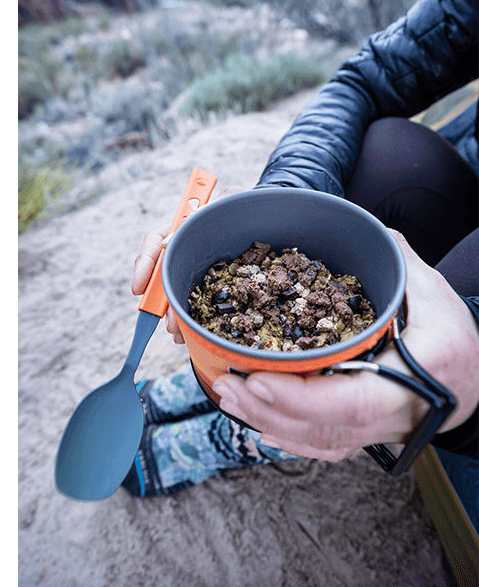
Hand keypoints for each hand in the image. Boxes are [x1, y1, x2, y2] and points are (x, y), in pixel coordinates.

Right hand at [132, 186, 243, 344]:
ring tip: (177, 332)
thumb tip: (173, 237)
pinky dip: (187, 318)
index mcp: (180, 227)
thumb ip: (207, 208)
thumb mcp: (228, 197)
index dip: (143, 267)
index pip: (153, 245)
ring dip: (171, 315)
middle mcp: (181, 249)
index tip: (137, 289)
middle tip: (166, 322)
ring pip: (173, 292)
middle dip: (159, 303)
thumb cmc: (242, 203)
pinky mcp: (206, 283)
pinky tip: (188, 332)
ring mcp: (192, 266)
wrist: (262, 214)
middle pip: (160, 276)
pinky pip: (192, 301)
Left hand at [212, 228, 478, 460]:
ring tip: (227, 395)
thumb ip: (400, 265)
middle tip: (225, 384)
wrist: (478, 381)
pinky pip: (322, 446)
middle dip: (267, 409)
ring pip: (317, 440)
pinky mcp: (365, 436)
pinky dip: (286, 437)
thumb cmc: (456, 336)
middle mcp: (393, 415)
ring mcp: (377, 432)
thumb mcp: (435, 295)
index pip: (350, 403)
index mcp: (414, 378)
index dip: (299, 398)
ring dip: (267, 421)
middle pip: (323, 428)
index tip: (257, 380)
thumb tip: (372, 232)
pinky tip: (255, 420)